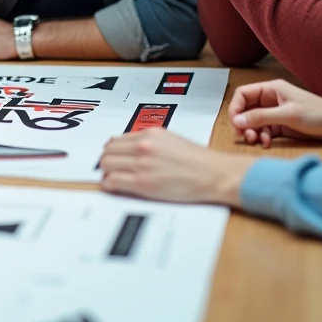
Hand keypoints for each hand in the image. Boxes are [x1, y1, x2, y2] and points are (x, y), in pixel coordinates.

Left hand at [99, 128, 251, 206]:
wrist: (215, 174)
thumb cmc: (198, 161)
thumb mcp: (171, 141)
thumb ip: (150, 143)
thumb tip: (130, 148)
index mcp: (150, 134)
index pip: (116, 140)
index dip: (112, 151)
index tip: (113, 158)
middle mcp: (144, 146)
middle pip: (108, 151)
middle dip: (107, 161)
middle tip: (110, 169)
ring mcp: (143, 164)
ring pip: (106, 164)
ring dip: (106, 172)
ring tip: (113, 178)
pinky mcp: (143, 183)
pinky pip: (113, 181)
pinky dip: (109, 184)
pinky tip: (114, 186)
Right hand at [229, 79, 321, 146]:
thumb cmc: (318, 114)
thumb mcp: (288, 115)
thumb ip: (261, 117)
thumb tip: (237, 120)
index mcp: (271, 89)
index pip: (242, 94)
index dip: (235, 107)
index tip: (236, 123)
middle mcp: (270, 100)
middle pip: (245, 109)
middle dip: (243, 123)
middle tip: (246, 136)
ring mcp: (274, 113)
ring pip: (252, 122)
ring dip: (252, 132)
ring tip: (257, 141)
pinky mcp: (279, 125)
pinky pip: (262, 131)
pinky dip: (261, 137)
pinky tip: (267, 143)